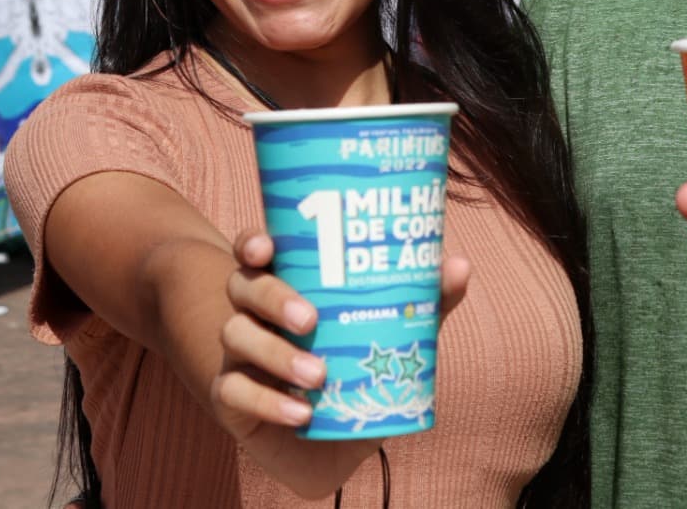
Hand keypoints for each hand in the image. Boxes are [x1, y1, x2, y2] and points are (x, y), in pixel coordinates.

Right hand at [211, 231, 469, 498]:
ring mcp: (237, 353)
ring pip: (235, 335)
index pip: (254, 249)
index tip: (267, 248)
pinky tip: (300, 412)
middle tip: (310, 320)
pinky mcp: (229, 398)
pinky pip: (234, 392)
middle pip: (243, 286)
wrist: (329, 444)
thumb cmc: (356, 368)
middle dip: (273, 297)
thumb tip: (457, 265)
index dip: (252, 242)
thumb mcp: (391, 333)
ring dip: (276, 354)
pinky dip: (268, 402)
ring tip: (317, 375)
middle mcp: (253, 311)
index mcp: (285, 281)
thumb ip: (423, 301)